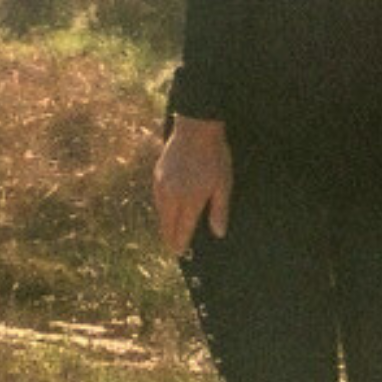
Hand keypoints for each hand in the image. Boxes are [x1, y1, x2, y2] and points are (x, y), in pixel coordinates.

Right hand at [154, 117, 232, 252]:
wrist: (195, 129)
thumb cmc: (214, 156)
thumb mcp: (223, 184)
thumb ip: (219, 210)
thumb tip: (218, 233)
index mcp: (190, 200)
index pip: (182, 229)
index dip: (181, 243)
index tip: (180, 253)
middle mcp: (172, 196)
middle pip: (167, 224)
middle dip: (170, 238)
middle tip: (173, 248)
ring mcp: (162, 185)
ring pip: (160, 212)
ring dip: (165, 224)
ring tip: (169, 232)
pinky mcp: (158, 175)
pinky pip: (158, 199)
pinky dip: (162, 209)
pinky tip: (167, 211)